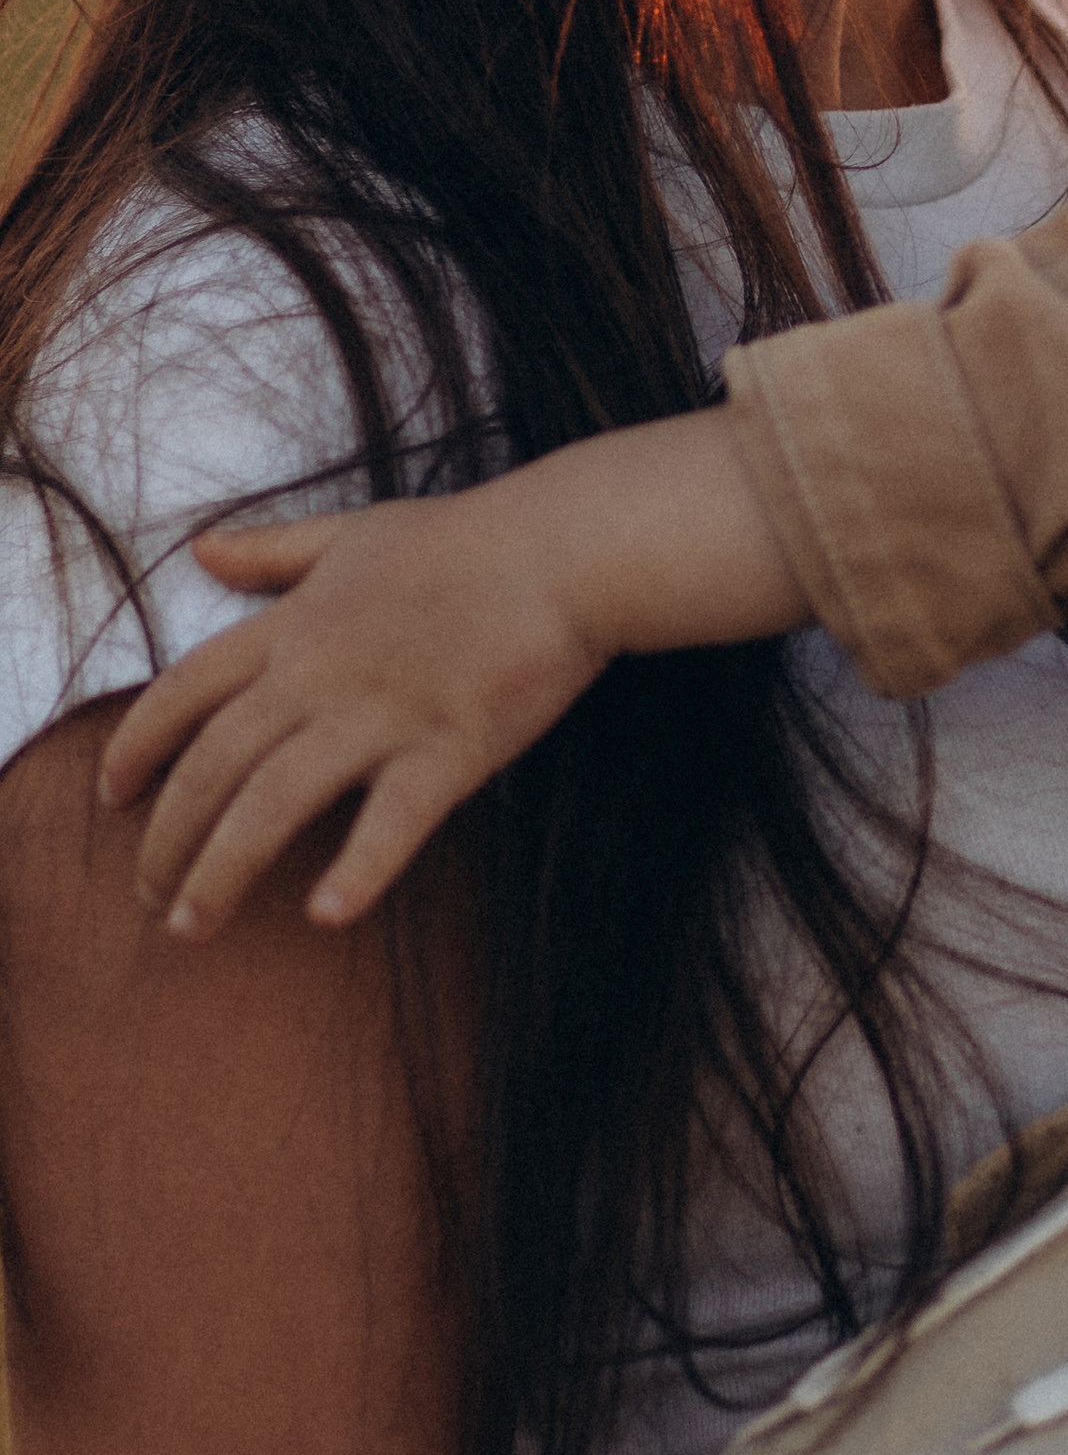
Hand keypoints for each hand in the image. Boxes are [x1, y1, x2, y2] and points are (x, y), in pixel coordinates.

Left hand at [98, 405, 812, 937]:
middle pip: (212, 765)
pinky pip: (392, 821)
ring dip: (221, 869)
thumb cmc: (473, 537)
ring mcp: (384, 712)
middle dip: (166, 839)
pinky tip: (326, 911)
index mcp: (296, 626)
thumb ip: (275, 548)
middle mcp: (321, 674)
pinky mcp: (452, 746)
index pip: (183, 693)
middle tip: (148, 897)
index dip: (136, 749)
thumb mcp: (357, 531)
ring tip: (194, 924)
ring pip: (272, 802)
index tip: (111, 797)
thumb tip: (200, 549)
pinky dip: (356, 870)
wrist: (569, 548)